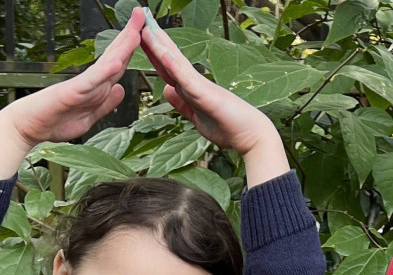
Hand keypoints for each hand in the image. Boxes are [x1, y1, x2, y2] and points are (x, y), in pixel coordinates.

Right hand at [0, 7, 145, 176]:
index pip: (118, 63)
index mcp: (97, 87)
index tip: (145, 31)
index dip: (132, 47)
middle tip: (142, 14)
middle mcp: (91, 82)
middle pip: (115, 55)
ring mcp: (82, 85)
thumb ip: (105, 103)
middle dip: (130, 35)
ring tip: (136, 29)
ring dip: (122, 46)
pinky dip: (104, 72)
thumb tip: (120, 88)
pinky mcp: (71, 92)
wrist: (27, 128)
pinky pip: (91, 81)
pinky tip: (117, 61)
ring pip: (107, 63)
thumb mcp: (89, 116)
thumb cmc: (54, 121)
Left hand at [138, 9, 286, 183]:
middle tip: (140, 20)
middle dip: (154, 40)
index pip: (167, 66)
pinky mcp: (206, 95)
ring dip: (161, 45)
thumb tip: (168, 90)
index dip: (153, 51)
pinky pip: (186, 78)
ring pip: (176, 62)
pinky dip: (174, 65)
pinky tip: (163, 53)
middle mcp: (195, 82)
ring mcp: (201, 86)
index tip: (140, 36)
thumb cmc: (229, 127)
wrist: (252, 137)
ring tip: (147, 27)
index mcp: (191, 89)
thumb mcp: (196, 116)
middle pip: (170, 58)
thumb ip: (182, 103)